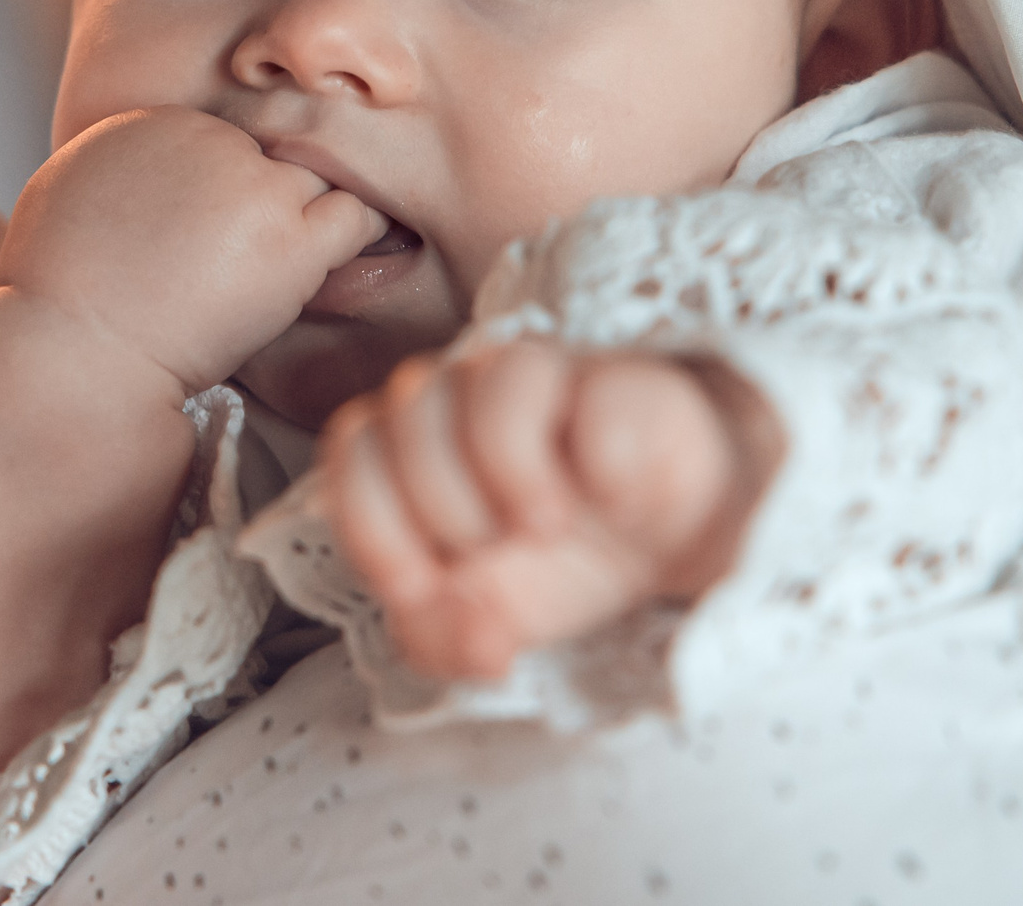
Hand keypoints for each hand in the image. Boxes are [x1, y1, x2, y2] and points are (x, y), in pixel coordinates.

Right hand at [0, 106, 385, 395]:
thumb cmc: (55, 294)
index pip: (224, 137)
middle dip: (272, 194)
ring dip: (318, 211)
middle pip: (271, 152)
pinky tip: (349, 259)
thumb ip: (114, 165)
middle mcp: (210, 140)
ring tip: (313, 250)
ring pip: (318, 178)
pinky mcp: (290, 239)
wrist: (74, 350)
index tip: (227, 223)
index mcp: (154, 123)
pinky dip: (360, 234)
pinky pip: (355, 218)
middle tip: (271, 240)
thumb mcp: (64, 190)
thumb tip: (137, 176)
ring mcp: (255, 188)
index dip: (230, 183)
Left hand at [319, 339, 782, 681]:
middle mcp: (466, 395)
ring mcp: (547, 379)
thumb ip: (443, 638)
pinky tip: (615, 505)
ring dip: (511, 471)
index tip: (415, 587)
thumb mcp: (484, 621)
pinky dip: (601, 466)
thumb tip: (476, 644)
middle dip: (438, 508)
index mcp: (412, 445)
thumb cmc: (556, 565)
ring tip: (546, 527)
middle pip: (408, 414)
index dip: (373, 522)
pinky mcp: (624, 385)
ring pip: (493, 380)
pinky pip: (598, 401)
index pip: (354, 451)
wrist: (668, 544)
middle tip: (488, 552)